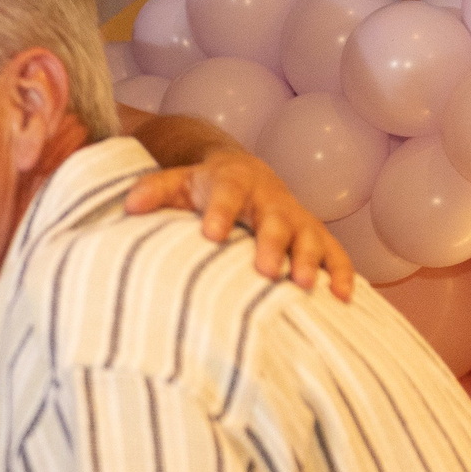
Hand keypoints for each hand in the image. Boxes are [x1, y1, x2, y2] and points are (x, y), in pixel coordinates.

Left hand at [123, 136, 355, 299]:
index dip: (220, 213)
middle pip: (274, 220)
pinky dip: (341, 273)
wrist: (245, 174)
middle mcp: (270, 199)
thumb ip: (153, 191)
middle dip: (271, 244)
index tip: (211, 235)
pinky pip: (335, 253)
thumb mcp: (177, 182)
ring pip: (309, 237)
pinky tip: (342, 297)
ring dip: (308, 260)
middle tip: (265, 270)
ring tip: (303, 285)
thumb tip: (129, 206)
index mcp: (233, 183)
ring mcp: (296, 217)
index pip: (226, 196)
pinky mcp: (315, 235)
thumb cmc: (204, 187)